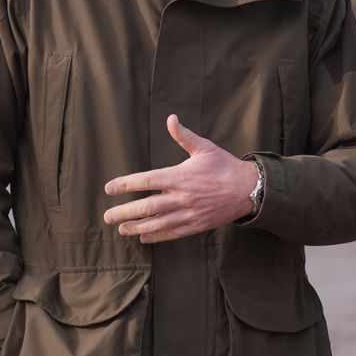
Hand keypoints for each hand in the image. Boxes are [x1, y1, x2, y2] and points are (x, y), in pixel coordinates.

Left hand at [103, 114, 259, 242]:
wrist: (248, 189)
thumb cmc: (225, 166)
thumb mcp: (205, 148)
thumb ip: (184, 136)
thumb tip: (171, 119)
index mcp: (179, 176)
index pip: (145, 181)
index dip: (125, 185)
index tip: (110, 188)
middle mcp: (180, 196)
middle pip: (145, 207)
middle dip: (123, 212)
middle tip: (107, 216)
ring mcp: (188, 213)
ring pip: (156, 223)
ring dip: (136, 227)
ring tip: (121, 229)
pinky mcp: (196, 224)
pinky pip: (172, 233)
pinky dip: (156, 236)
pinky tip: (145, 237)